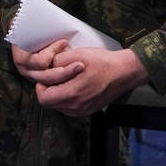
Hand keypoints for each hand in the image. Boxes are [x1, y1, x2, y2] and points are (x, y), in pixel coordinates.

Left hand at [12, 42, 148, 115]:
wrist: (125, 72)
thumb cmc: (102, 62)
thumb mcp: (77, 55)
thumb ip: (58, 61)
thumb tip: (48, 66)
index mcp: (71, 94)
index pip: (43, 98)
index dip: (40, 86)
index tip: (46, 75)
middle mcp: (76, 107)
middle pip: (50, 104)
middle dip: (48, 90)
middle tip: (54, 76)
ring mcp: (83, 110)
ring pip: (59, 107)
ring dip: (57, 95)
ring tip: (64, 80)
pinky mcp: (89, 110)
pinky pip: (70, 108)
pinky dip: (66, 99)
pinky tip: (73, 86)